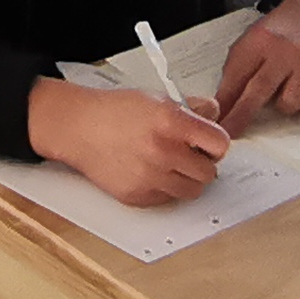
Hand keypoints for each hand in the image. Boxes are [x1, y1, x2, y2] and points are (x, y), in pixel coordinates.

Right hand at [28, 79, 228, 206]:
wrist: (79, 128)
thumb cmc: (114, 112)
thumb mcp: (157, 98)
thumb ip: (191, 107)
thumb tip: (214, 112)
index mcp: (171, 122)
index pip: (220, 144)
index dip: (216, 144)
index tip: (210, 144)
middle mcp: (163, 152)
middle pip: (209, 173)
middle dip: (202, 163)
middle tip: (190, 155)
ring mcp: (150, 177)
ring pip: (192, 191)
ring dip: (186, 179)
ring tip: (172, 165)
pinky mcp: (137, 196)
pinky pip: (168, 200)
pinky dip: (165, 189)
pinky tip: (152, 172)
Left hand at [213, 0, 299, 127]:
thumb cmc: (282, 32)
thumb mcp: (255, 40)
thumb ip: (239, 69)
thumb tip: (223, 107)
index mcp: (260, 40)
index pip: (236, 76)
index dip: (224, 103)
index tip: (215, 123)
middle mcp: (286, 51)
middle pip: (258, 92)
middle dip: (240, 117)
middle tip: (230, 134)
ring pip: (288, 105)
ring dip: (282, 105)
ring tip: (286, 86)